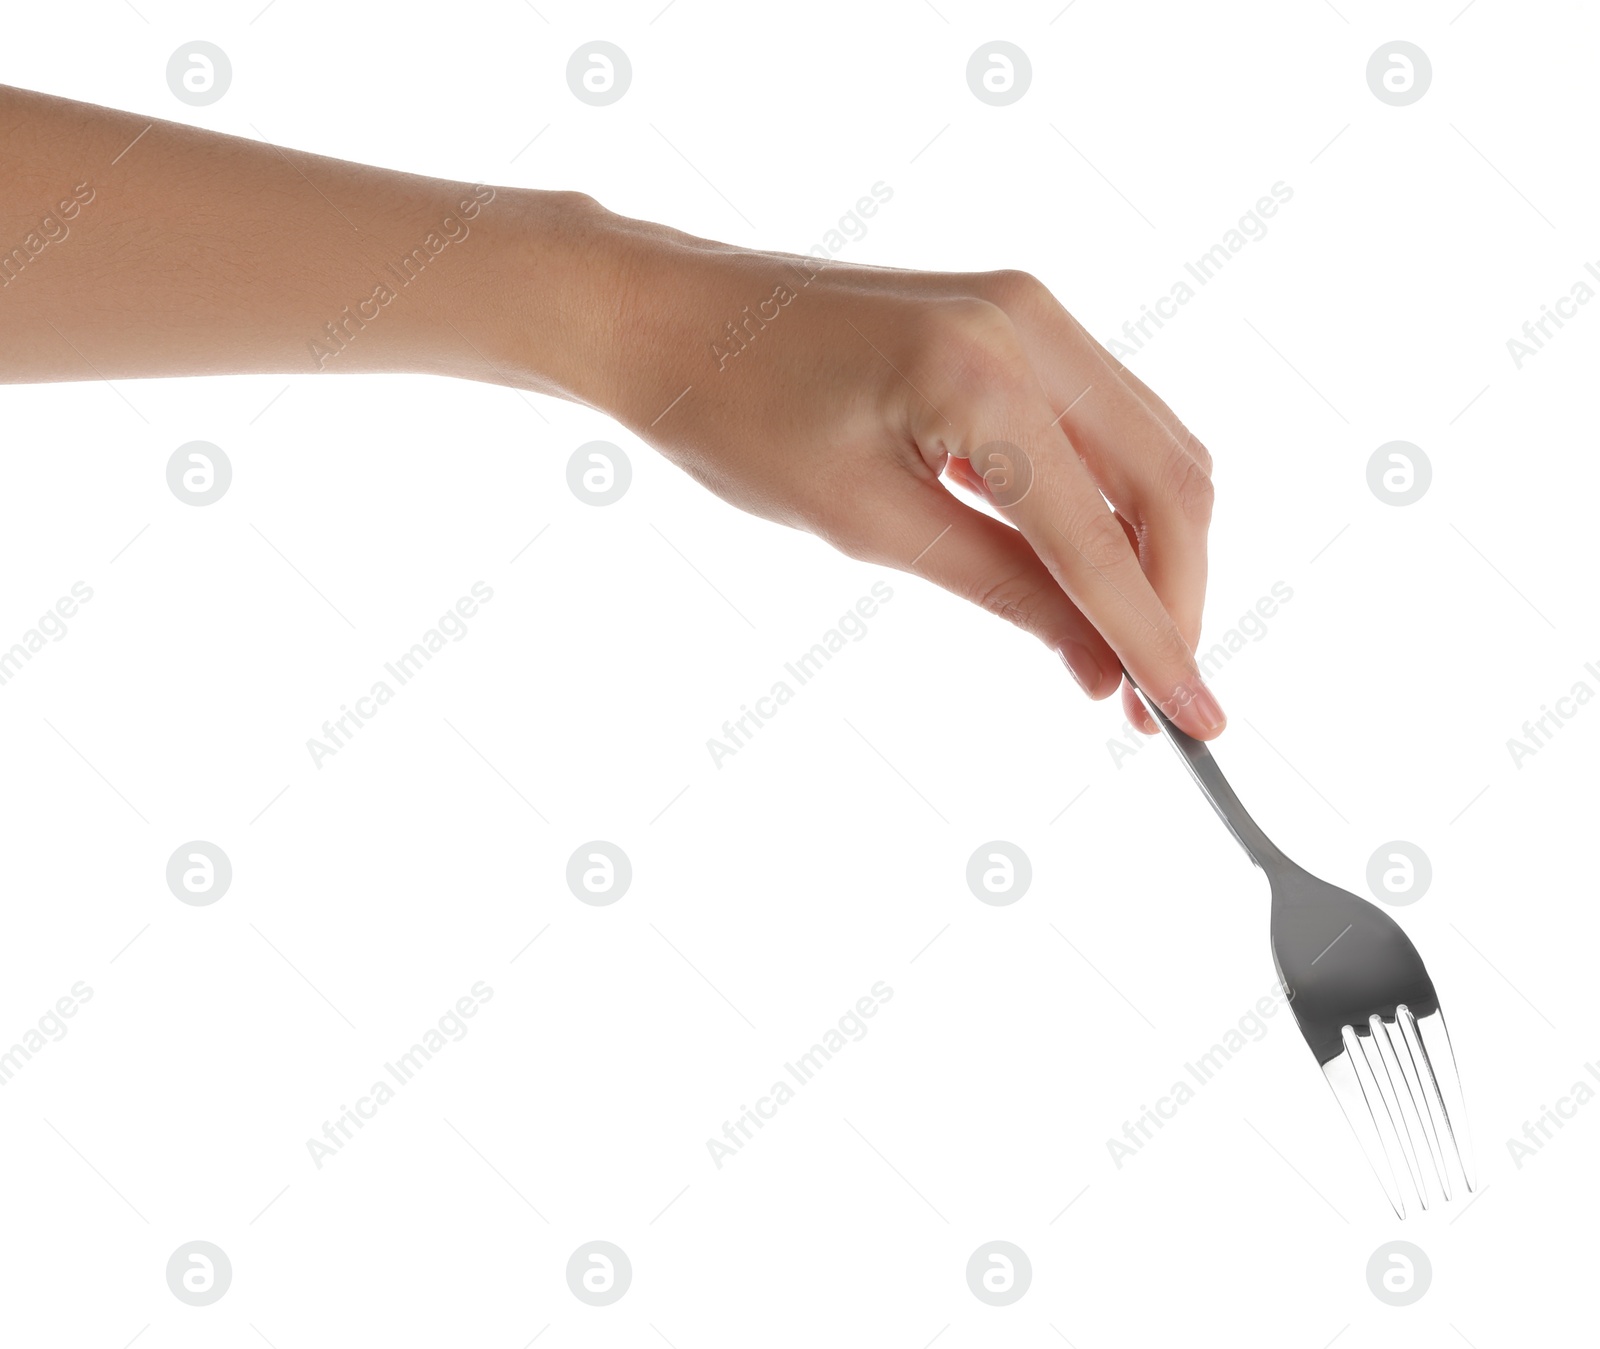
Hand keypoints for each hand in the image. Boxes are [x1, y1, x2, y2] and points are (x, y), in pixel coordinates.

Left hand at [507, 199, 1223, 738]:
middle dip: (1177, 599)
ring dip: (1156, 555)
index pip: (1103, 536)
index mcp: (982, 374)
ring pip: (1154, 451)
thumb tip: (1099, 665)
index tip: (1197, 723)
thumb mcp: (871, 526)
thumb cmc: (737, 418)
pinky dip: (1117, 507)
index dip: (1158, 640)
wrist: (670, 319)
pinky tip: (1093, 575)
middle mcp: (1032, 324)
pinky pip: (1108, 425)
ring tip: (1125, 653)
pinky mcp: (1018, 323)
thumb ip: (1004, 589)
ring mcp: (1033, 313)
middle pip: (1170, 482)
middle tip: (1155, 700)